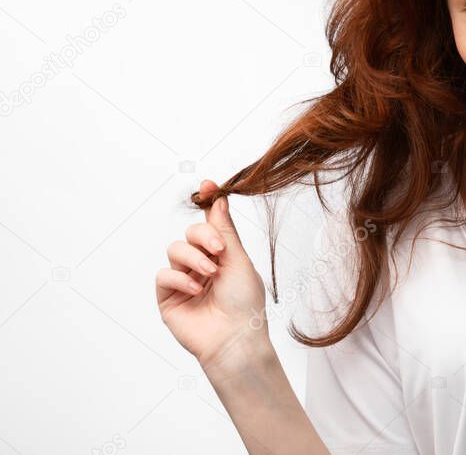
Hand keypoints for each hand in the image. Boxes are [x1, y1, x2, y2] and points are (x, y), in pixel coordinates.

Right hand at [156, 179, 269, 376]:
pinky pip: (164, 275)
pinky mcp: (168, 298)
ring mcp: (184, 281)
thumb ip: (224, 230)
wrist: (235, 338)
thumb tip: (219, 199)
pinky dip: (180, 278)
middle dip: (203, 235)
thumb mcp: (238, 260)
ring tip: (210, 273)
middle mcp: (202, 265)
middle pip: (191, 232)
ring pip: (175, 249)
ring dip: (193, 258)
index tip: (208, 184)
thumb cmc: (244, 303)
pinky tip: (196, 289)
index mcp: (223, 255)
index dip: (207, 202)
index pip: (211, 224)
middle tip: (218, 250)